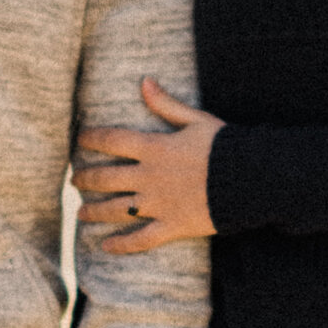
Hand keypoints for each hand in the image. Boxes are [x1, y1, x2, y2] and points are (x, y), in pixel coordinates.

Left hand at [75, 77, 218, 251]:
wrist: (252, 179)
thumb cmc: (226, 146)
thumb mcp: (197, 120)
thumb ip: (167, 104)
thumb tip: (144, 81)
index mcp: (155, 148)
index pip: (112, 140)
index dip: (92, 139)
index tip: (79, 140)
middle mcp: (150, 177)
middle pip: (107, 177)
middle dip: (86, 179)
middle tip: (75, 180)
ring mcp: (159, 204)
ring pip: (117, 209)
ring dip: (95, 211)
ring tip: (81, 213)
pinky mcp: (172, 226)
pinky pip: (141, 239)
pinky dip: (121, 245)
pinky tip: (105, 246)